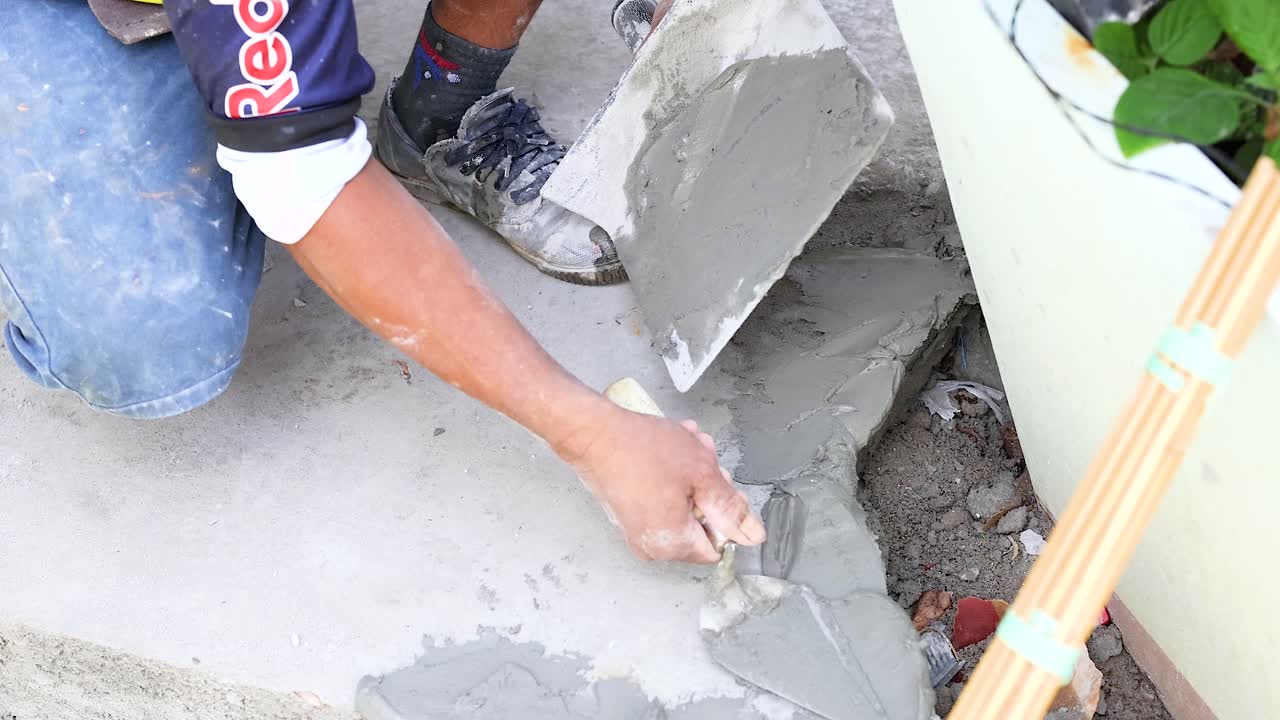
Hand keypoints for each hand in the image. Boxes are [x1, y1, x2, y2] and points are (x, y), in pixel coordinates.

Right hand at [554, 402, 765, 562]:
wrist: (593, 433)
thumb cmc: (641, 449)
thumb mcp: (701, 473)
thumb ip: (730, 508)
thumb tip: (754, 536)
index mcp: (674, 544)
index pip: (719, 545)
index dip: (724, 513)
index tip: (716, 484)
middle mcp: (653, 546)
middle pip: (701, 524)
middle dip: (707, 487)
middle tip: (702, 455)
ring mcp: (638, 530)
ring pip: (684, 506)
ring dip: (691, 475)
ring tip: (684, 444)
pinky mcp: (628, 512)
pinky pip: (663, 499)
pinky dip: (671, 476)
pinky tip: (669, 448)